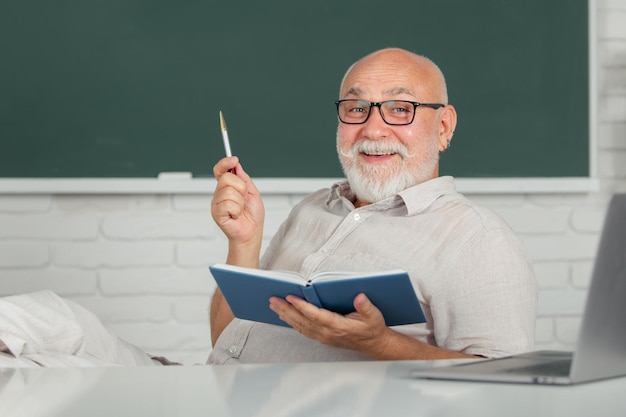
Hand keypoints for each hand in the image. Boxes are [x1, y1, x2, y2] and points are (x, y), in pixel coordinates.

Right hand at [211, 157, 264, 265]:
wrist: (252, 232)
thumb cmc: (252, 215)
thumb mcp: (252, 192)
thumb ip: (244, 178)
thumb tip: (236, 165)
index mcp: (227, 187)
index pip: (220, 170)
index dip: (225, 163)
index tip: (233, 159)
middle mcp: (219, 193)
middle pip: (226, 178)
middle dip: (241, 187)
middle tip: (244, 198)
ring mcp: (216, 203)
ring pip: (228, 192)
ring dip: (240, 201)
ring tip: (240, 210)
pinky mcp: (216, 213)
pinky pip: (228, 204)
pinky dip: (237, 210)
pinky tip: (236, 215)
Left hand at [268, 293, 390, 356]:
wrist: (374, 344)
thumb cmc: (372, 329)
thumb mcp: (374, 316)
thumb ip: (366, 307)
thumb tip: (360, 296)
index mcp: (338, 327)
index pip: (316, 315)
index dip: (302, 306)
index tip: (291, 297)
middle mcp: (327, 333)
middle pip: (302, 321)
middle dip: (286, 309)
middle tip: (273, 299)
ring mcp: (323, 337)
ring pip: (300, 326)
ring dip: (285, 315)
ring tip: (274, 304)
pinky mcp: (321, 337)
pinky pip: (302, 329)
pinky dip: (291, 321)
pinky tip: (284, 315)